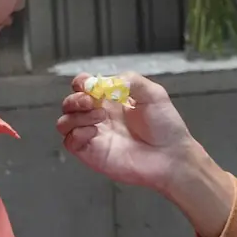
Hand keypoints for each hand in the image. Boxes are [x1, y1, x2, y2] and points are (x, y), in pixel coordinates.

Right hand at [55, 72, 200, 194]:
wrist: (171, 156)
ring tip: (100, 117)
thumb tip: (104, 82)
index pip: (83, 87)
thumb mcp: (153, 94)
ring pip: (64, 122)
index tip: (90, 85)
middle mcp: (99, 117)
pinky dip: (76, 133)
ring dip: (76, 115)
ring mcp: (94, 136)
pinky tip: (94, 131)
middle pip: (69, 103)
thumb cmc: (166, 126)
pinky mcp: (92, 154)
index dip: (81, 83)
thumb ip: (130, 81)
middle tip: (92, 102)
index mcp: (111, 101)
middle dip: (75, 98)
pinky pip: (70, 142)